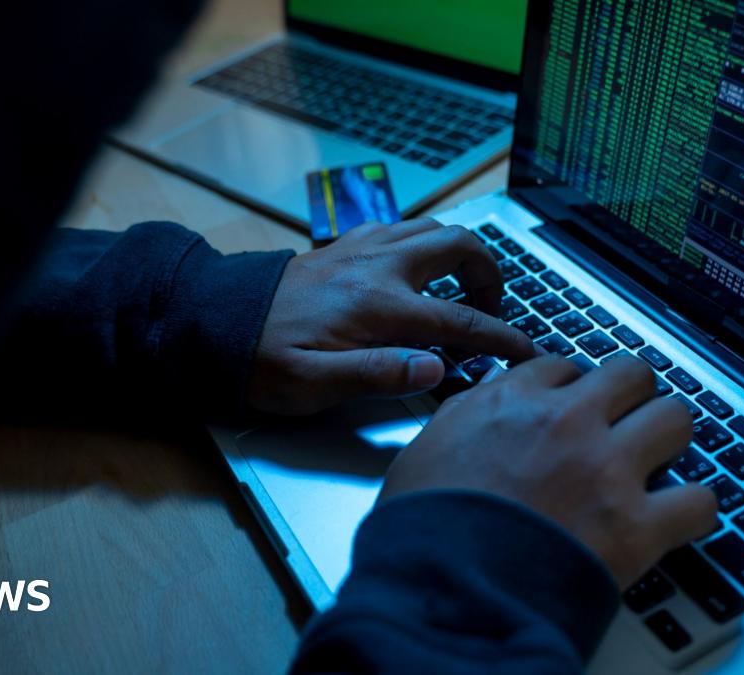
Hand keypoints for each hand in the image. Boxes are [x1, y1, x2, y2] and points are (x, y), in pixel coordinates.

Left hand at [248, 218, 538, 414]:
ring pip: (432, 227)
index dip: (502, 338)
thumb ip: (378, 375)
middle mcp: (377, 267)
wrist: (215, 323)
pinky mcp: (344, 244)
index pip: (460, 320)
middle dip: (490, 274)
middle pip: (459, 245)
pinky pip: (400, 227)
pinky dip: (423, 242)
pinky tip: (416, 272)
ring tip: (462, 289)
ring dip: (459, 252)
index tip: (528, 351)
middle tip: (491, 311)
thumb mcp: (314, 385)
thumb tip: (436, 369)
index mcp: (378, 306)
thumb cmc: (262, 360)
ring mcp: (361, 249)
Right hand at [380, 355, 717, 587]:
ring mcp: (608, 470)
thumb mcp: (425, 449)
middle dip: (631, 396)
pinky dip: (694, 508)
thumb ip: (465, 418)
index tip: (572, 404)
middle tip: (624, 422)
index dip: (571, 387)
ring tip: (657, 460)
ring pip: (676, 418)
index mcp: (513, 403)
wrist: (444, 587)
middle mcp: (567, 423)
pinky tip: (677, 516)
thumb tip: (484, 408)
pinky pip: (701, 500)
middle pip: (632, 374)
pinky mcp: (637, 526)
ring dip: (668, 438)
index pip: (562, 366)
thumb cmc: (425, 527)